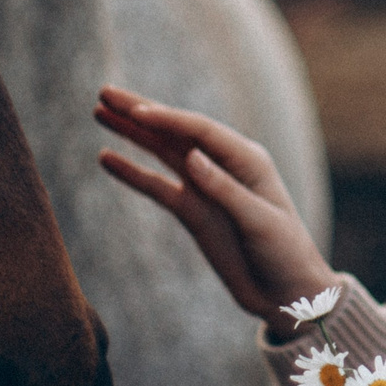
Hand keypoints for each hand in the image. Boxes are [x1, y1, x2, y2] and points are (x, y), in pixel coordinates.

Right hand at [94, 85, 334, 322]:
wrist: (286, 293)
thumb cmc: (284, 253)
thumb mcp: (260, 222)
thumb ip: (225, 190)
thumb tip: (192, 158)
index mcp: (247, 160)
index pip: (201, 131)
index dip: (168, 120)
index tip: (136, 112)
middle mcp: (223, 166)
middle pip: (176, 132)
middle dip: (141, 112)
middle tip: (105, 92)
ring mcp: (204, 187)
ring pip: (162, 153)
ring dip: (132, 133)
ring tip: (99, 112)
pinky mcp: (192, 211)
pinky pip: (156, 187)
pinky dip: (132, 173)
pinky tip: (107, 158)